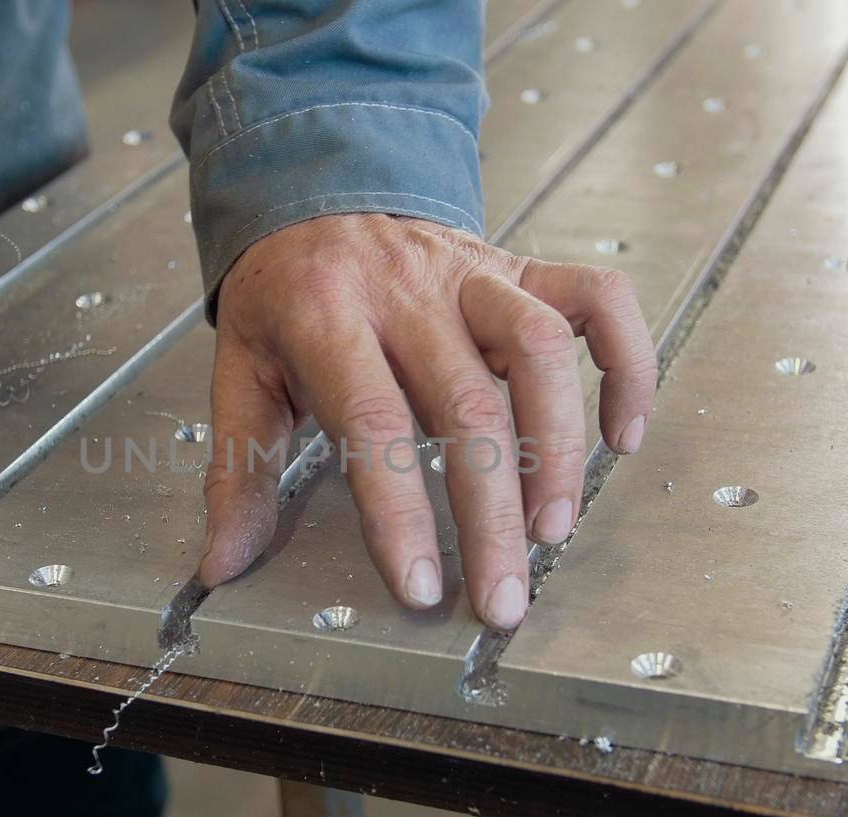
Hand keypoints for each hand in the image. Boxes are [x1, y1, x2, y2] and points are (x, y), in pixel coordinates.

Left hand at [198, 214, 655, 630]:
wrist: (315, 190)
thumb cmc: (284, 297)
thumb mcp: (240, 373)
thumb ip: (236, 471)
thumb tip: (220, 564)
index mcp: (325, 318)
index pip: (373, 422)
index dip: (400, 512)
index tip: (421, 587)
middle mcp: (407, 291)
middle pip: (466, 405)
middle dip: (491, 514)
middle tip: (502, 596)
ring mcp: (472, 273)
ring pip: (539, 348)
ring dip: (558, 446)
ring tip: (551, 527)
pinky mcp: (520, 264)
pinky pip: (598, 296)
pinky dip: (627, 362)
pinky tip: (621, 435)